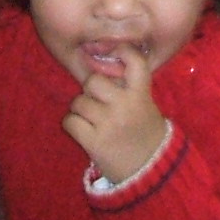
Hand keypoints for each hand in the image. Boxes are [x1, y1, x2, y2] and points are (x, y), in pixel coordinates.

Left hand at [62, 45, 169, 186]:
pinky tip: (84, 131)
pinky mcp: (94, 142)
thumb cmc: (143, 131)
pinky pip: (70, 122)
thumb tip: (100, 62)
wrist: (150, 169)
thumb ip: (127, 86)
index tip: (112, 51)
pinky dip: (73, 125)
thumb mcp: (144, 103)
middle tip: (98, 102)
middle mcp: (125, 105)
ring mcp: (108, 124)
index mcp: (141, 94)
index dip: (122, 50)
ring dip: (80, 109)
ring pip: (78, 101)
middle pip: (92, 81)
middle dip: (90, 91)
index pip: (134, 61)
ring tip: (92, 119)